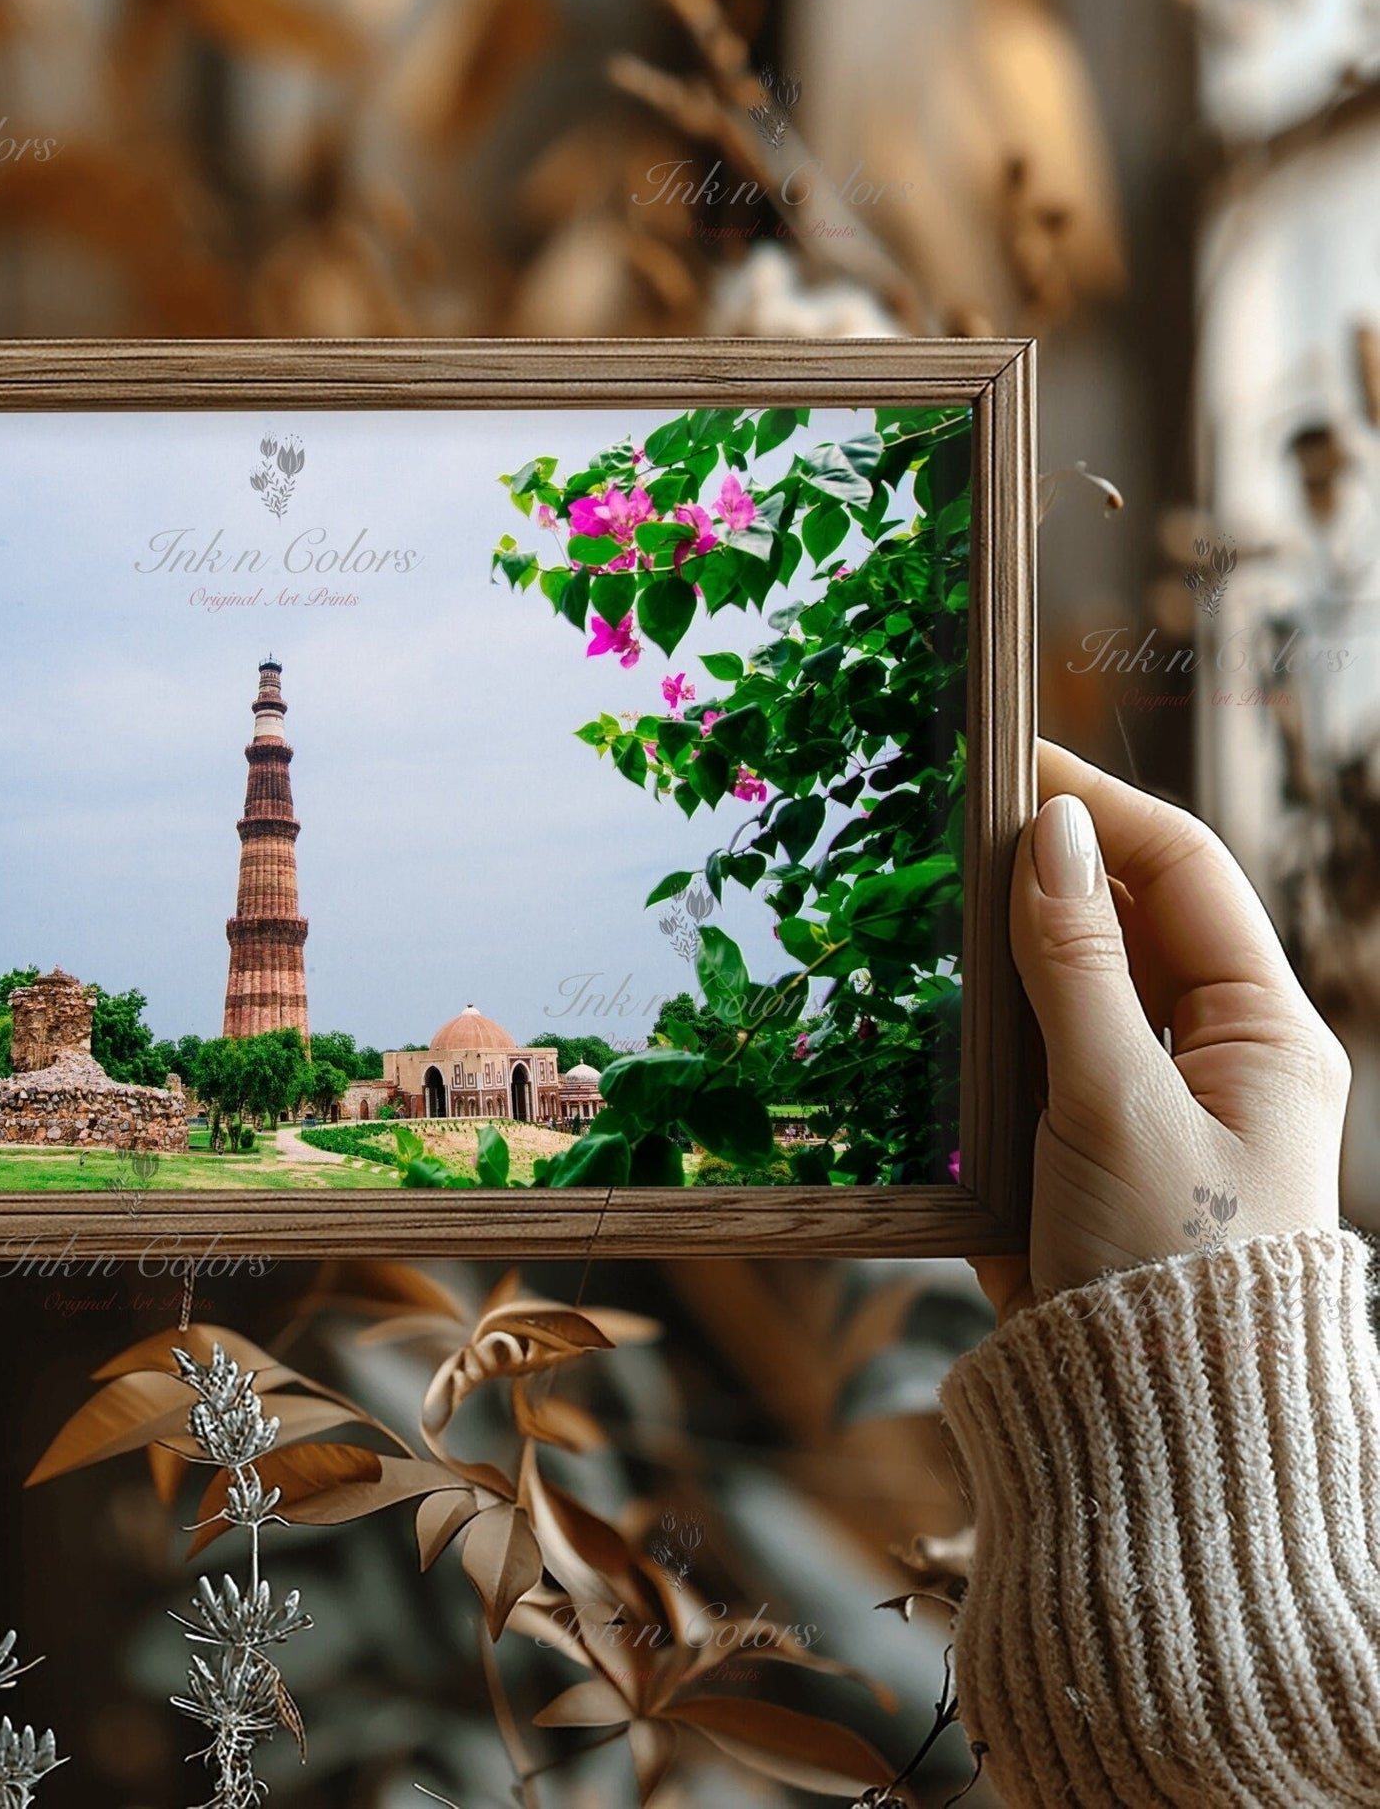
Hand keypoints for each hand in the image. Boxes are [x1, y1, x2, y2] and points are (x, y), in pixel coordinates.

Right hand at [973, 740, 1347, 1326]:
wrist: (1137, 1418)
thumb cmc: (1163, 1261)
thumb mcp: (1118, 1101)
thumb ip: (1077, 964)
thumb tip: (1055, 830)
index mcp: (1259, 1028)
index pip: (1183, 872)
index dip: (1101, 807)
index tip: (1011, 761)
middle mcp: (1206, 1047)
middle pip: (1120, 914)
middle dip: (1042, 864)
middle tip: (945, 818)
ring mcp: (1136, 1090)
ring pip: (1063, 975)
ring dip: (1000, 937)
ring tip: (921, 889)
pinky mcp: (1073, 1135)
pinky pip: (1025, 1043)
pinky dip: (978, 1011)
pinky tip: (921, 989)